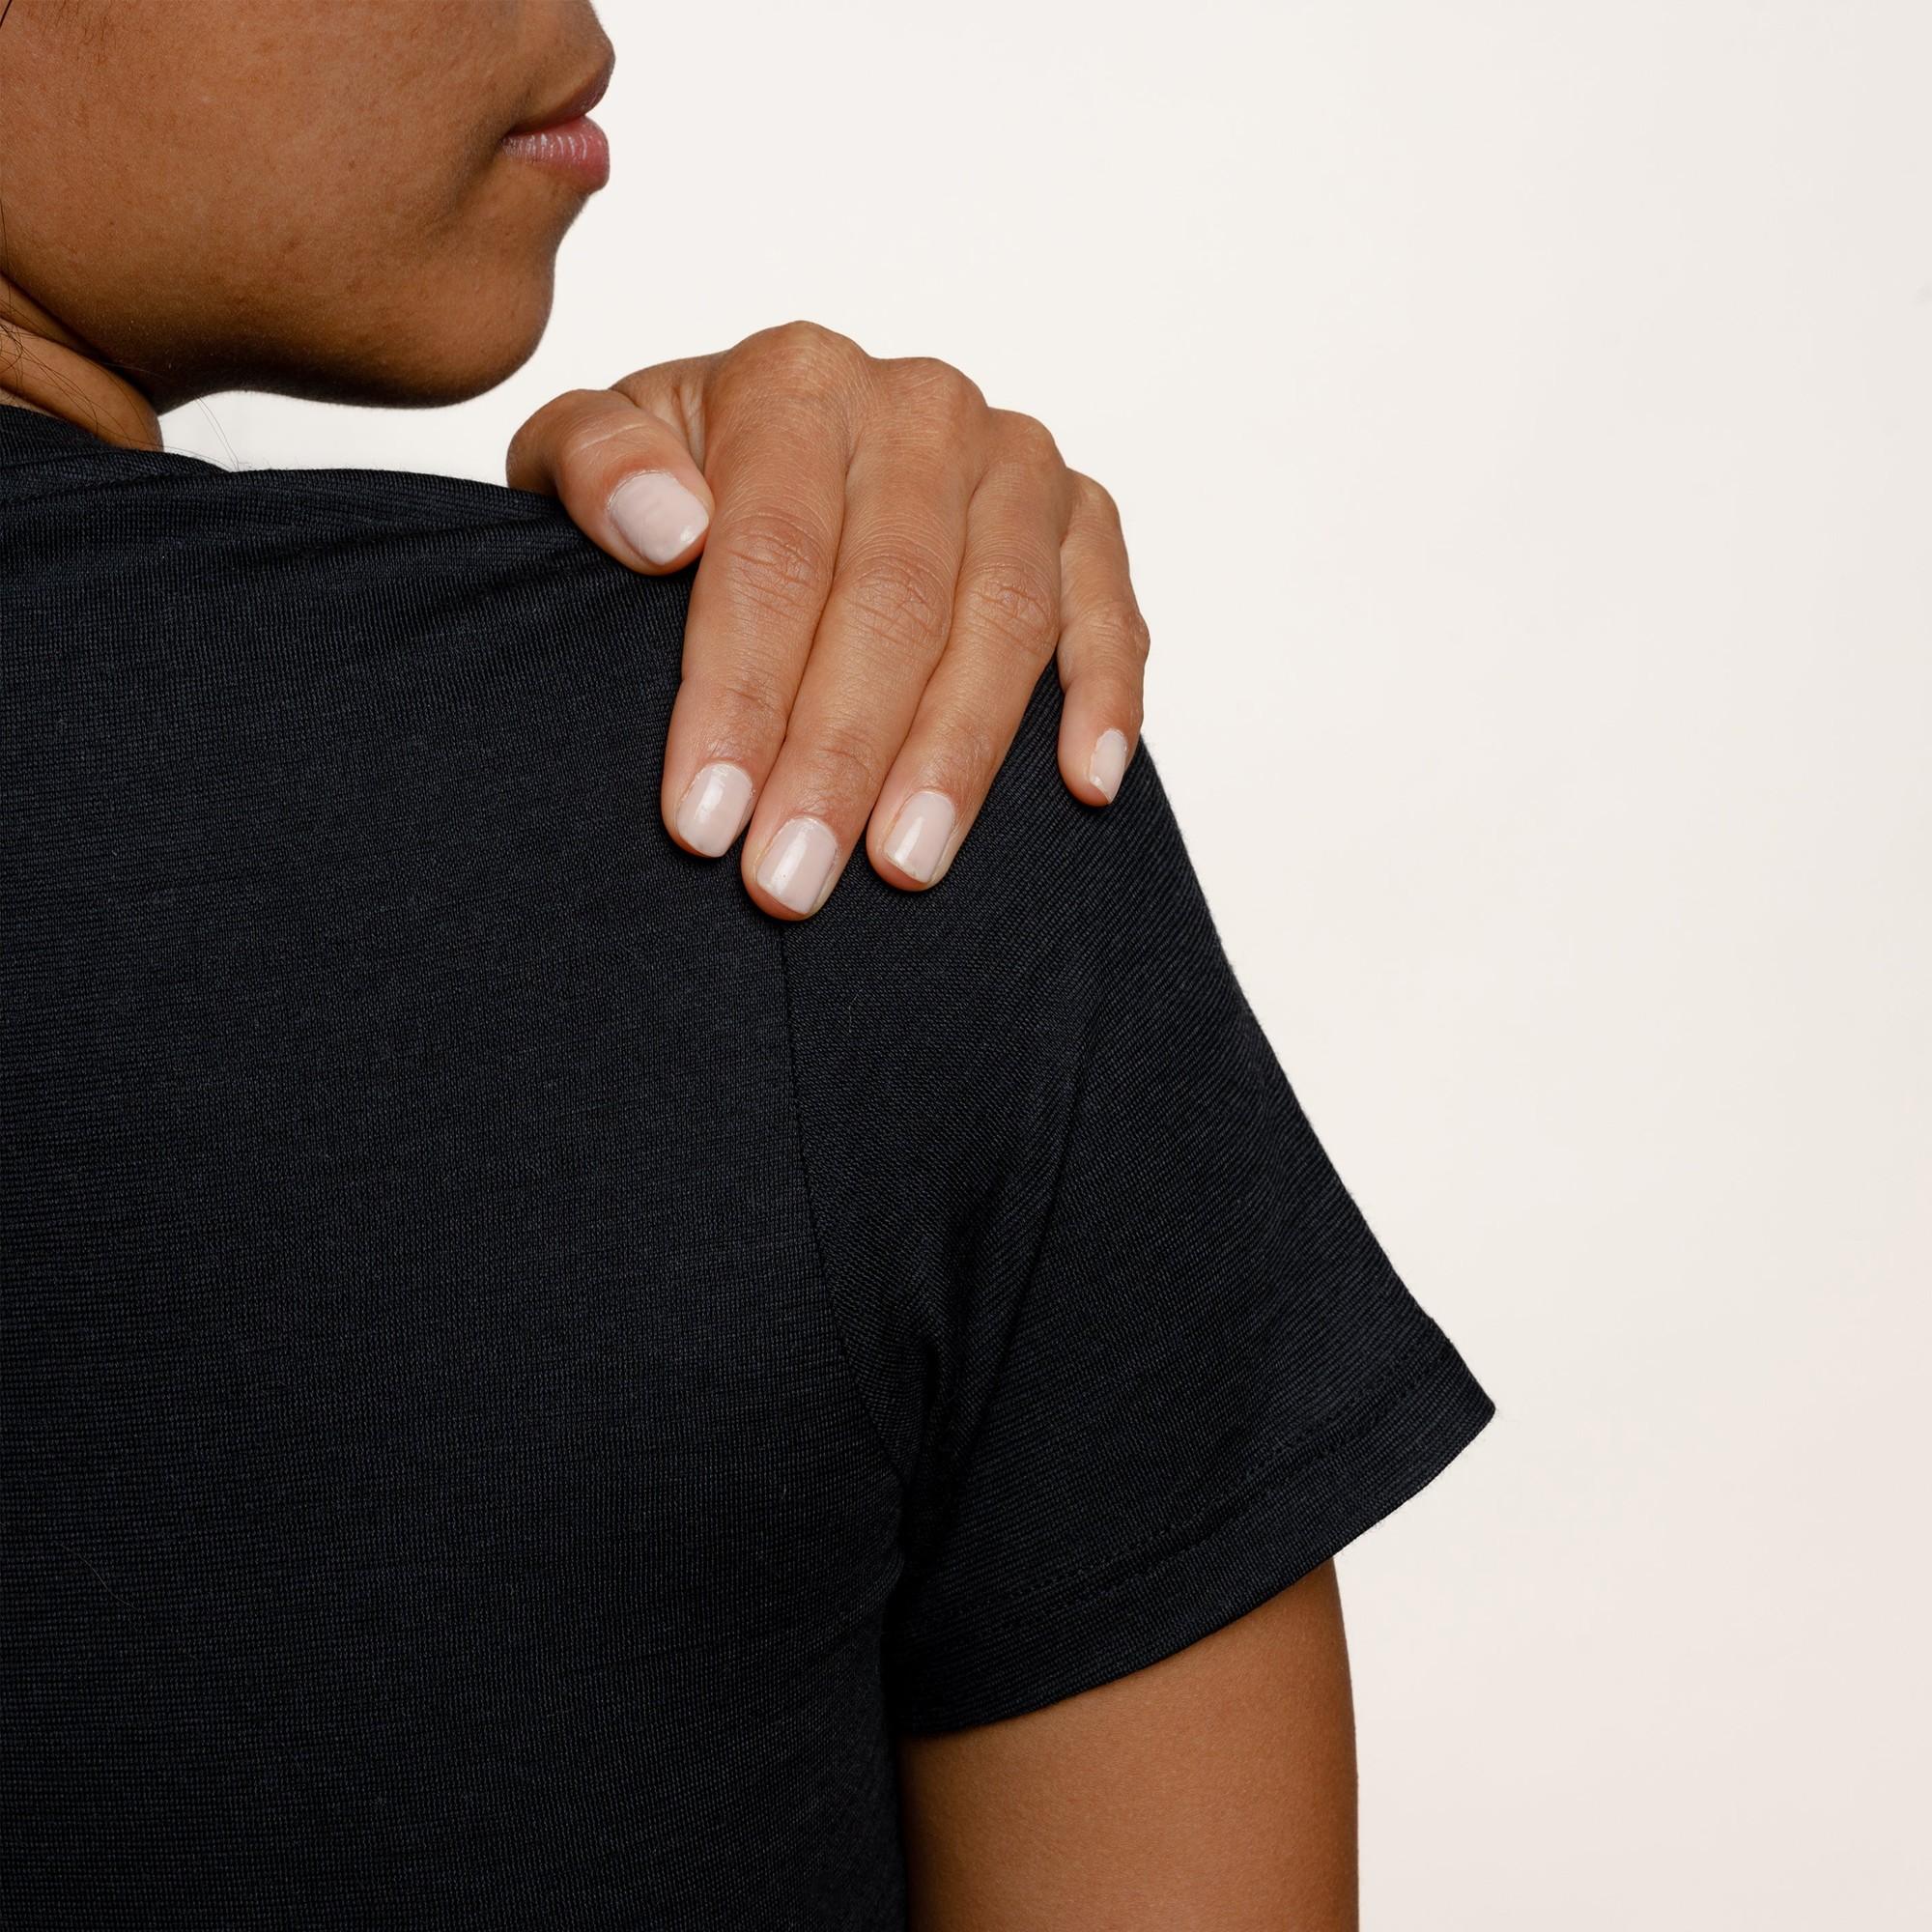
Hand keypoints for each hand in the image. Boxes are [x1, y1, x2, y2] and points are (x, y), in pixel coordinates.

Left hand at [505, 320, 1149, 919]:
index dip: (738, 696)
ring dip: (955, 756)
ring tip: (903, 866)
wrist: (766, 454)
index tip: (705, 822)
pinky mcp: (1084, 522)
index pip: (772, 556)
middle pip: (891, 600)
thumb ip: (593, 466)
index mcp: (796, 382)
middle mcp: (921, 409)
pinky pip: (1112, 614)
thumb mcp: (590, 454)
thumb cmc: (677, 483)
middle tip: (790, 879)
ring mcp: (1015, 465)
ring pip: (1003, 621)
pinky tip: (1082, 787)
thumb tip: (667, 528)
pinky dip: (1106, 700)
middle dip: (836, 757)